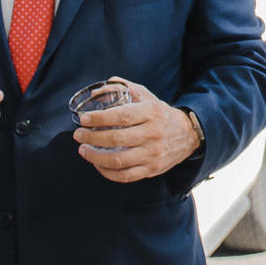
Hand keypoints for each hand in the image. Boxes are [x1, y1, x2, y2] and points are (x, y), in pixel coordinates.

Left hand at [75, 82, 202, 182]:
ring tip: (83, 150)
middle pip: (116, 139)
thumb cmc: (160, 114)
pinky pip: (125, 176)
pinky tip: (98, 164)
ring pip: (118, 160)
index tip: (84, 119)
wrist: (187, 135)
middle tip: (78, 135)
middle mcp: (153, 134)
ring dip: (95, 156)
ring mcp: (152, 154)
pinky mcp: (151, 169)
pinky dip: (107, 172)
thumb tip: (97, 91)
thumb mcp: (147, 96)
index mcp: (152, 113)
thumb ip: (123, 89)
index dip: (100, 118)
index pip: (122, 116)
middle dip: (91, 137)